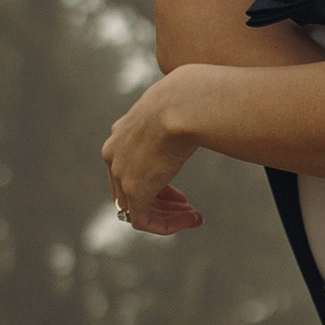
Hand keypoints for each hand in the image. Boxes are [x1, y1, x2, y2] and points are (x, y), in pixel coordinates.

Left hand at [103, 74, 204, 234]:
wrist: (183, 105)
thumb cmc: (190, 99)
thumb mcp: (179, 107)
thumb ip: (181, 116)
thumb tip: (210, 105)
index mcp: (122, 131)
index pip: (130, 165)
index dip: (156, 180)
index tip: (179, 190)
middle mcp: (114, 152)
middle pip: (130, 189)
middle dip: (160, 200)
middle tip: (186, 206)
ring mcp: (121, 172)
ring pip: (137, 207)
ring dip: (166, 215)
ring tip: (192, 216)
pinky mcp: (134, 190)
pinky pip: (144, 220)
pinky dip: (167, 225)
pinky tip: (190, 219)